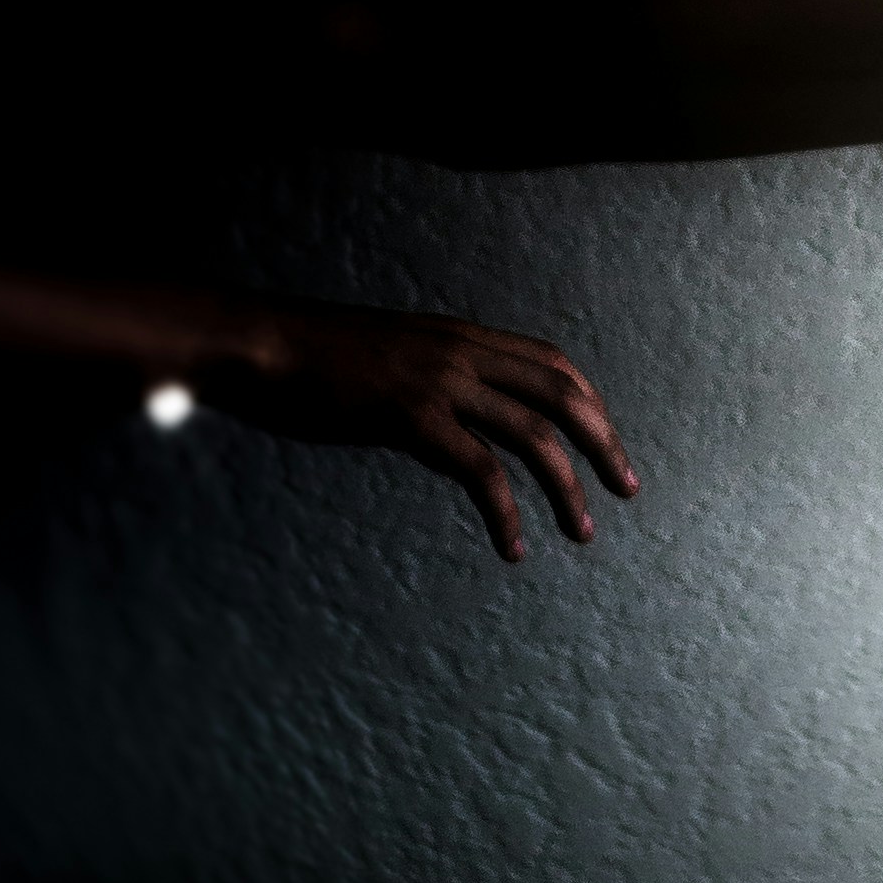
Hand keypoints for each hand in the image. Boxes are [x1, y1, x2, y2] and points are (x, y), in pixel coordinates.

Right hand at [202, 303, 642, 563]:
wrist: (255, 345)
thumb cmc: (307, 358)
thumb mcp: (384, 356)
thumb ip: (425, 376)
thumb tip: (443, 413)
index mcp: (459, 335)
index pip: (553, 363)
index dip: (590, 405)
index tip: (606, 445)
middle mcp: (462, 351)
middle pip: (563, 396)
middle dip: (604, 445)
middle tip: (627, 490)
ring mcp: (439, 382)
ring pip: (536, 438)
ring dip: (569, 489)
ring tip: (582, 532)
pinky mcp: (411, 418)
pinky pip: (482, 474)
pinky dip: (508, 514)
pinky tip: (514, 547)